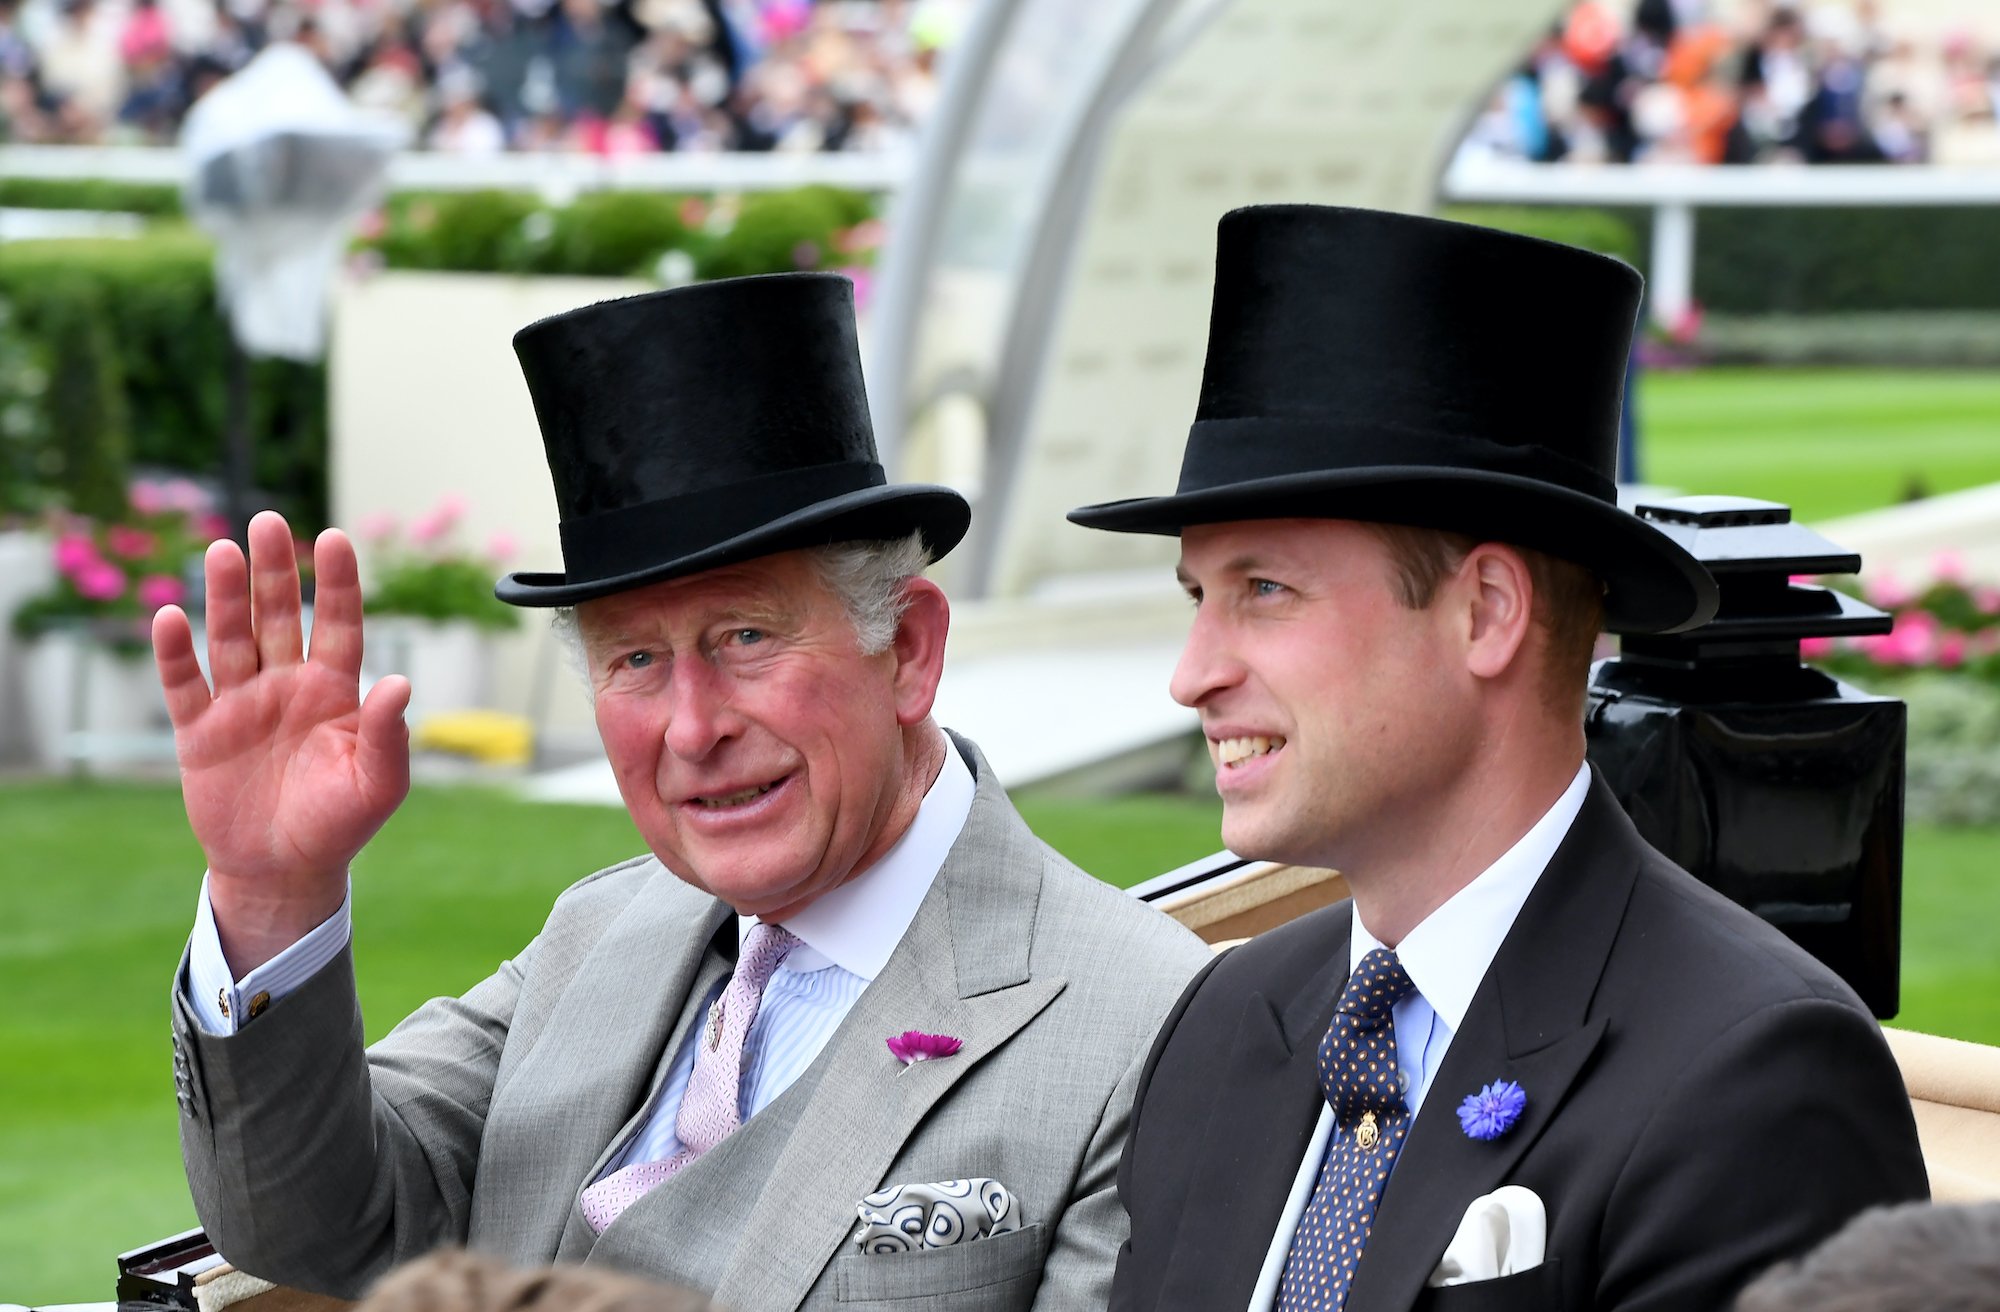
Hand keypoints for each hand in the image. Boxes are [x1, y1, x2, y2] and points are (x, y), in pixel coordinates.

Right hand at [153, 510, 411, 973]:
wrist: (284, 870)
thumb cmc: (340, 824)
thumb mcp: (379, 785)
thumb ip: (388, 734)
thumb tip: (401, 683)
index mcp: (335, 692)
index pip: (339, 624)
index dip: (336, 584)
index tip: (334, 539)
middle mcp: (287, 686)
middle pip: (279, 617)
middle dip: (275, 571)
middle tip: (268, 521)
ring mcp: (241, 704)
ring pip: (232, 638)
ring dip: (226, 597)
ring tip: (223, 550)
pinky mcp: (199, 732)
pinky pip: (185, 684)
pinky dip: (175, 653)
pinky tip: (171, 616)